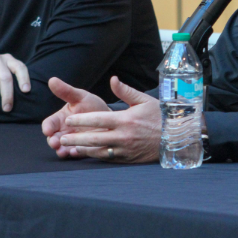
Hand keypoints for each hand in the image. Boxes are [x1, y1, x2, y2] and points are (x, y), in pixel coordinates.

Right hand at [42, 77, 109, 157]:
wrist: (110, 117)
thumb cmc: (91, 106)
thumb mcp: (80, 97)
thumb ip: (66, 91)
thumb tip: (52, 80)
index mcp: (61, 119)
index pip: (49, 124)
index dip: (47, 127)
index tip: (48, 130)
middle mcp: (65, 131)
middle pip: (53, 138)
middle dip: (53, 141)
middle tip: (55, 143)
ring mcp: (74, 141)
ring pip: (63, 148)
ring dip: (62, 150)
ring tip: (65, 150)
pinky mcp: (84, 149)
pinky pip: (78, 153)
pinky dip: (75, 153)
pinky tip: (77, 152)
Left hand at [44, 76, 160, 162]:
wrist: (176, 136)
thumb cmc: (160, 115)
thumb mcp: (143, 100)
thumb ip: (125, 91)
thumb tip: (112, 79)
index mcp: (125, 119)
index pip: (98, 120)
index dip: (81, 121)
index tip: (68, 120)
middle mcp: (124, 136)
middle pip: (94, 138)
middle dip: (75, 138)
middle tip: (61, 137)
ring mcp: (125, 149)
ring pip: (99, 150)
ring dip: (82, 149)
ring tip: (68, 147)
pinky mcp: (128, 158)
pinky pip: (108, 158)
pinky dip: (95, 156)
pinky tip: (86, 154)